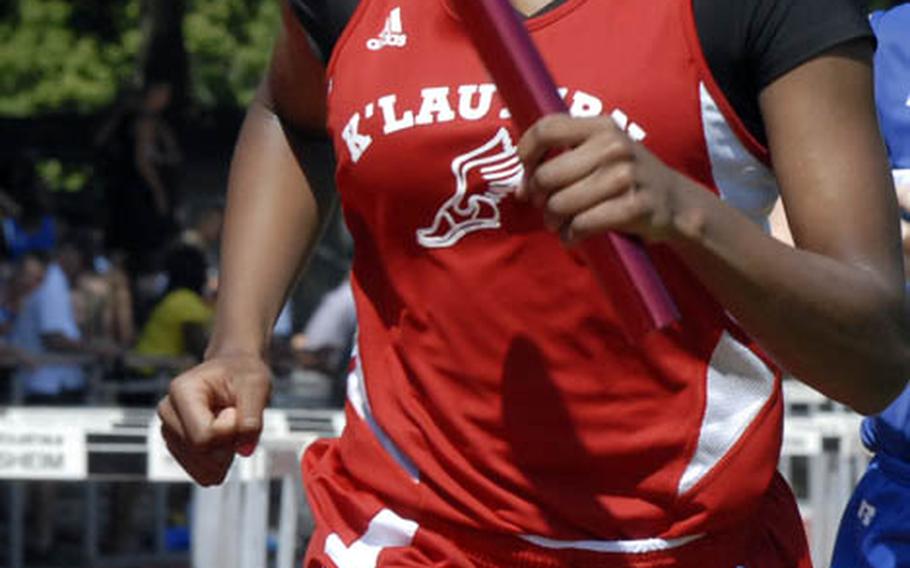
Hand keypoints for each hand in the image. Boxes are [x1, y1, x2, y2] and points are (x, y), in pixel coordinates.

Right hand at [157, 353, 271, 485]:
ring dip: (225, 454)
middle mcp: (168, 412)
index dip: (230, 431)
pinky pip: (201, 472)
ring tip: (228, 426)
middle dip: (228, 444)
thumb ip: (252, 418)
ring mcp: (169, 431)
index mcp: (182, 391)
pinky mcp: (176, 446)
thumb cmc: (243, 373)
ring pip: (201, 466)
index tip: (234, 409)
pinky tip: (224, 442)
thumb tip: (244, 451)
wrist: (234, 371)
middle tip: (235, 418)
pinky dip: (220, 463)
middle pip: (201, 452)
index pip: (204, 436)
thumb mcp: (256, 386)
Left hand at [516, 114, 688, 244]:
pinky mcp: (633, 208)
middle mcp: (613, 147)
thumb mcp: (602, 152)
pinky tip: (575, 236)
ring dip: (554, 221)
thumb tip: (522, 189)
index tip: (527, 172)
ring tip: (562, 224)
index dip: (526, 153)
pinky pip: (581, 225)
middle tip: (547, 207)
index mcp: (601, 127)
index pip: (546, 129)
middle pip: (546, 176)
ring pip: (560, 204)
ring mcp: (625, 177)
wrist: (677, 202)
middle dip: (539, 198)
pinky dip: (571, 236)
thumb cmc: (626, 177)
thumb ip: (562, 159)